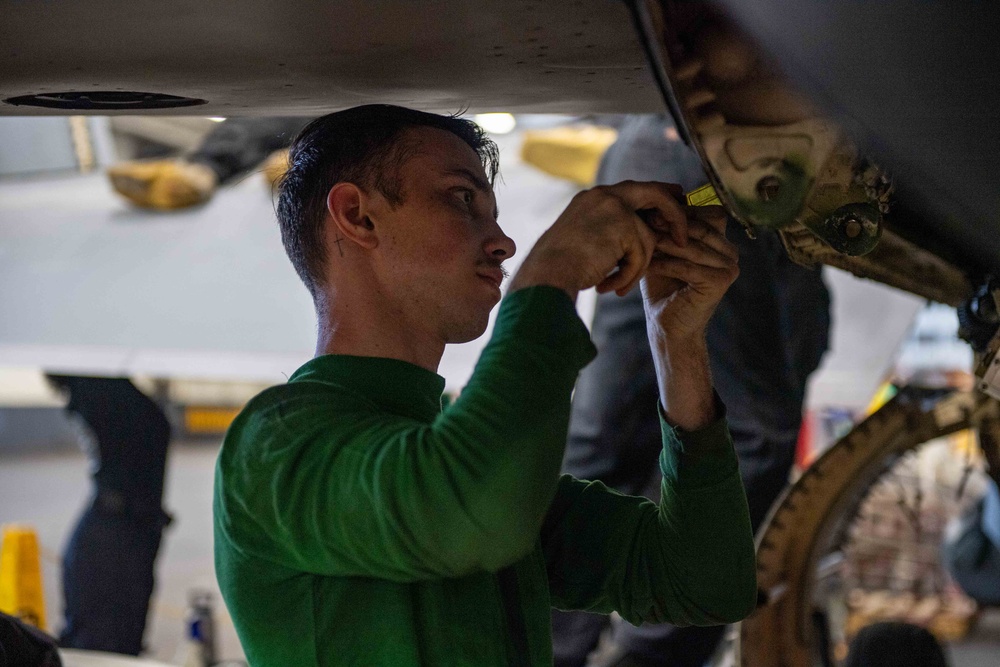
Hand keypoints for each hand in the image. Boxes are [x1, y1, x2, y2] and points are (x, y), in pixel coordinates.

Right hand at [510, 181, 688, 298]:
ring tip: (617, 285)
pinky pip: (643, 253)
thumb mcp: (585, 243)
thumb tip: (644, 236)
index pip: (633, 190)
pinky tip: (611, 285)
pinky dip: (630, 275)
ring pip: (648, 237)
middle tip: (683, 236)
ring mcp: (614, 206)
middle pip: (654, 193)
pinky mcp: (623, 224)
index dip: (657, 199)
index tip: (673, 210)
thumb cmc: (560, 269)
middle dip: (674, 214)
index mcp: (592, 197)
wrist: (546, 276)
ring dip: (637, 267)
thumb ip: (611, 233)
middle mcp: (604, 194)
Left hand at [641, 205, 738, 341]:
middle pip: (701, 226)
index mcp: (721, 240)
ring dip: (664, 243)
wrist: (667, 324)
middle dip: (671, 224)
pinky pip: (688, 266)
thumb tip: (657, 194)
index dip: (682, 209)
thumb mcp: (663, 249)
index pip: (707, 212)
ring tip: (642, 242)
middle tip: (645, 222)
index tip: (653, 210)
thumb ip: (667, 225)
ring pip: (693, 245)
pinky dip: (665, 264)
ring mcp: (729, 266)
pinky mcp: (721, 281)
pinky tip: (647, 266)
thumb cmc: (662, 285)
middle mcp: (731, 251)